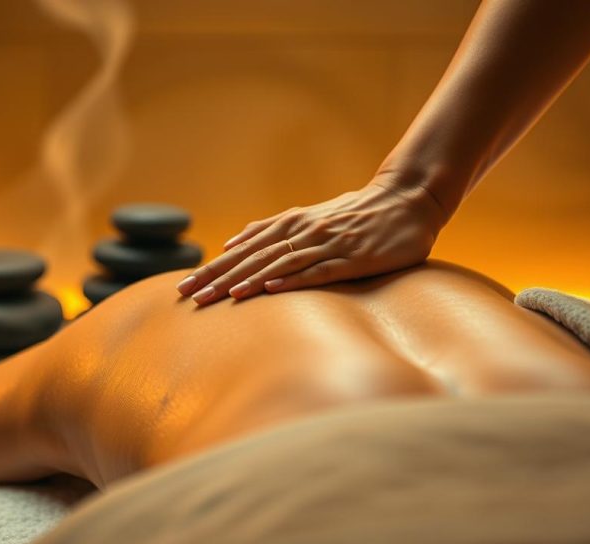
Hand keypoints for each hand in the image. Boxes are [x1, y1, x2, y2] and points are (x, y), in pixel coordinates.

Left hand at [175, 181, 449, 304]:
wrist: (406, 201)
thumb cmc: (356, 214)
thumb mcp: (309, 217)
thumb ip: (273, 229)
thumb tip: (233, 241)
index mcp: (290, 225)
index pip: (242, 251)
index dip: (212, 268)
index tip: (183, 287)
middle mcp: (303, 232)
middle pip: (252, 258)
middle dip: (218, 278)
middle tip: (188, 296)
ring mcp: (326, 245)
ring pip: (278, 265)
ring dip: (247, 280)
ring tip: (220, 296)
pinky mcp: (351, 258)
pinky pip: (316, 271)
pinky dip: (290, 280)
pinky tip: (269, 289)